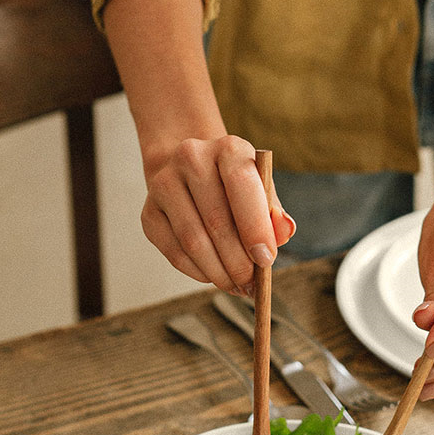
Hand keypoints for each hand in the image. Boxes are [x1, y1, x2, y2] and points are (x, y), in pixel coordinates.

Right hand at [141, 136, 295, 294]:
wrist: (193, 174)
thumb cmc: (237, 189)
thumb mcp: (262, 192)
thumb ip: (274, 214)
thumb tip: (284, 232)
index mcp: (228, 148)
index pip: (241, 185)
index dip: (255, 228)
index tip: (266, 260)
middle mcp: (192, 158)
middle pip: (216, 220)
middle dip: (238, 261)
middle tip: (251, 285)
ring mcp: (164, 184)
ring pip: (193, 241)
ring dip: (218, 272)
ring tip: (236, 286)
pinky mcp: (148, 212)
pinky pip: (174, 252)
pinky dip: (197, 272)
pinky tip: (213, 277)